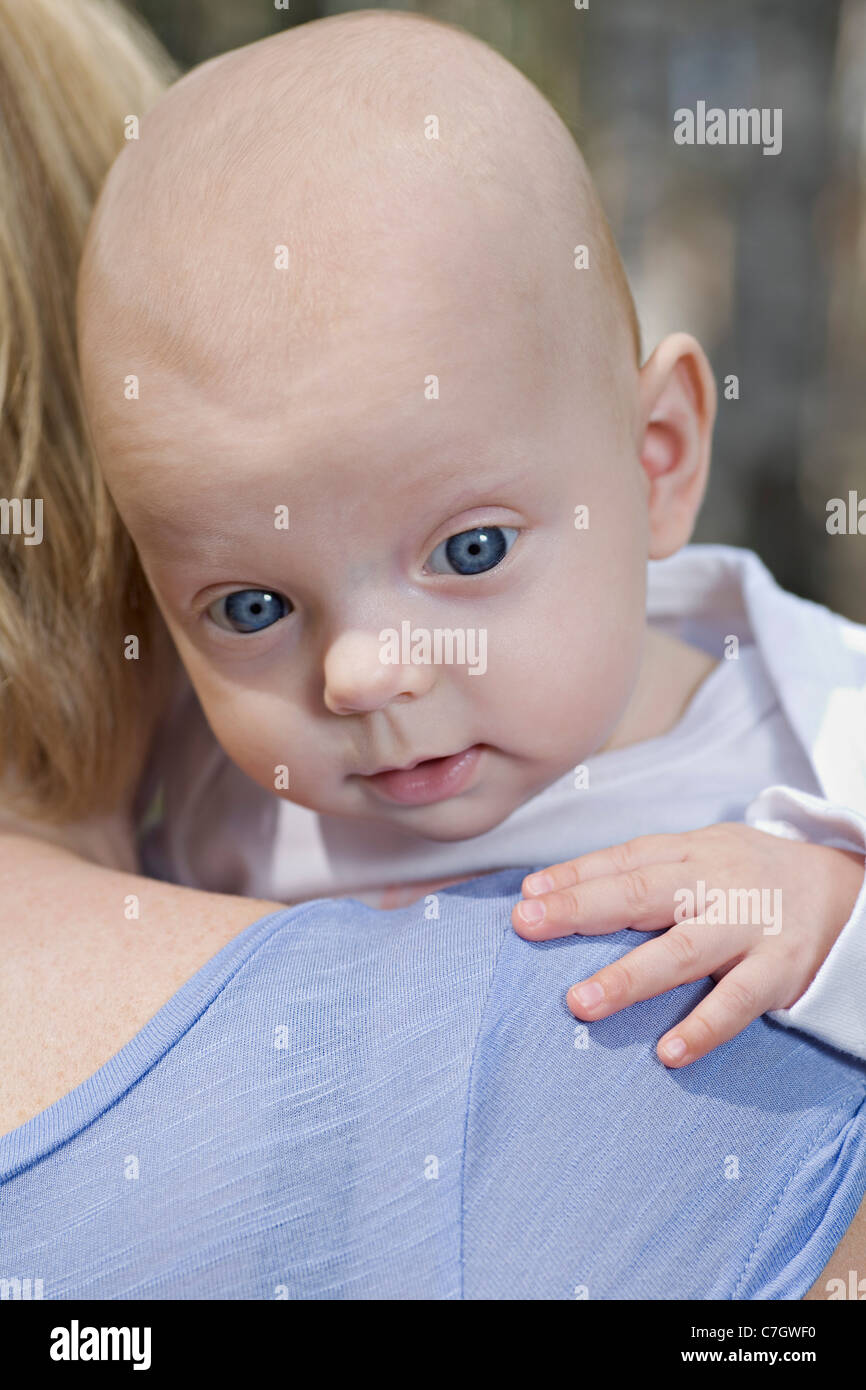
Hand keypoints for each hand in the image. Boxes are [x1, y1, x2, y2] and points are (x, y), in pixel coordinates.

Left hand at [511, 823, 864, 1066]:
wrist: (845, 888)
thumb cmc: (747, 875)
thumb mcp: (700, 853)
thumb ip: (638, 869)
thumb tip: (552, 890)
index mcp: (691, 852)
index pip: (624, 859)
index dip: (573, 875)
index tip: (527, 894)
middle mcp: (714, 884)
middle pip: (640, 893)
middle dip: (580, 909)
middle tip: (527, 924)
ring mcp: (746, 927)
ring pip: (682, 951)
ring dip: (629, 977)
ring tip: (580, 1003)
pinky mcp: (778, 969)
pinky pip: (738, 1002)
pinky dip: (704, 1027)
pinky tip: (668, 1052)